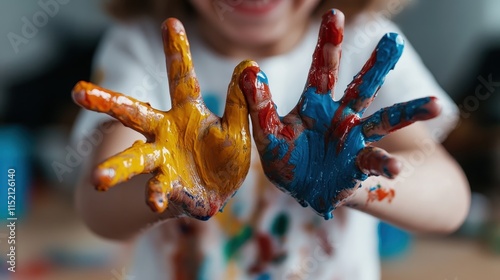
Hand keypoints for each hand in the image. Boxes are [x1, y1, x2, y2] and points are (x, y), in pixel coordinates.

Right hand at [72, 18, 251, 219]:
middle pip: (133, 114)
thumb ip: (239, 101)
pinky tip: (154, 202)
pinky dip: (155, 196)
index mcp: (185, 113)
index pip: (180, 78)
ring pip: (135, 160)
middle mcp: (166, 133)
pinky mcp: (168, 187)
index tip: (171, 22)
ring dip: (117, 168)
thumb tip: (249, 64)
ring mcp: (163, 161)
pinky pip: (158, 191)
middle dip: (107, 102)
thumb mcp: (236, 127)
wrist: (218, 192)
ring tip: (97, 180)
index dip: (176, 52)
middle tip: (77, 92)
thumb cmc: (223, 155)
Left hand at [238, 10, 440, 218]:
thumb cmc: (286, 159)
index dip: (328, 44)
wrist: (302, 191)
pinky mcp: (359, 165)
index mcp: (315, 105)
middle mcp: (340, 117)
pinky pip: (375, 162)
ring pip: (385, 120)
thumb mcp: (268, 134)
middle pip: (361, 87)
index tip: (334, 15)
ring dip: (409, 112)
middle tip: (393, 41)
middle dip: (376, 65)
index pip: (322, 69)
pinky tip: (396, 168)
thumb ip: (259, 106)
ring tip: (436, 105)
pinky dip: (386, 165)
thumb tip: (247, 69)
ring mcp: (355, 139)